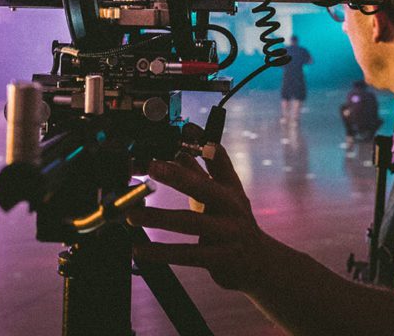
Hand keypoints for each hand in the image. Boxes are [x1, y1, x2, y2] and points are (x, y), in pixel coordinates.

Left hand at [127, 146, 266, 292]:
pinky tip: (139, 249)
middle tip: (151, 166)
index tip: (183, 130)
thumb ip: (201, 174)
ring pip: (189, 222)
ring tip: (133, 214)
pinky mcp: (218, 258)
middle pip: (203, 187)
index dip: (201, 142)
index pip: (218, 157)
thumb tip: (179, 150)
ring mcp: (226, 233)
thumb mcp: (223, 195)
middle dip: (176, 175)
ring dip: (158, 217)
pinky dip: (161, 252)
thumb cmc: (234, 221)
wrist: (261, 262)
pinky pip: (186, 254)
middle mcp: (230, 206)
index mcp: (230, 187)